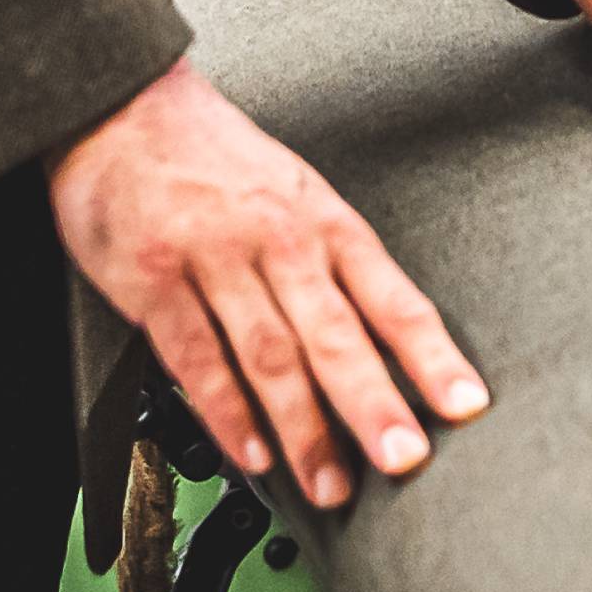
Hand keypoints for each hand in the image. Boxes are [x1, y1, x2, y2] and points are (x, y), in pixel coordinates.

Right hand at [47, 57, 487, 508]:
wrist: (126, 106)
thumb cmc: (217, 157)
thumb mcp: (296, 192)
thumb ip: (332, 267)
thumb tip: (382, 351)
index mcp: (323, 220)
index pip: (391, 295)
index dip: (431, 353)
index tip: (465, 403)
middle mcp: (277, 238)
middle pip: (334, 332)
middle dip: (374, 402)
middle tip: (404, 458)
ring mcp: (214, 258)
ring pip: (269, 353)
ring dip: (304, 428)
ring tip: (330, 485)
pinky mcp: (154, 279)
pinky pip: (197, 356)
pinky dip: (227, 411)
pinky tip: (253, 453)